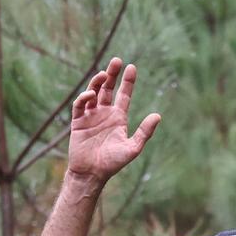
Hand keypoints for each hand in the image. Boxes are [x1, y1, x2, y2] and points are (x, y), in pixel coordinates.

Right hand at [67, 57, 159, 183]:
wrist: (91, 174)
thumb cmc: (112, 163)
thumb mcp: (132, 148)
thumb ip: (144, 132)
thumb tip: (158, 115)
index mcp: (118, 118)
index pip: (124, 95)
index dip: (127, 81)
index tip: (131, 67)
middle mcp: (104, 114)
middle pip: (108, 89)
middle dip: (112, 74)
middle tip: (117, 61)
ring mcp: (90, 116)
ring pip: (94, 92)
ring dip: (98, 82)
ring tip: (104, 75)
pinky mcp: (78, 121)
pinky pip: (80, 105)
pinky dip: (84, 97)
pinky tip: (91, 95)